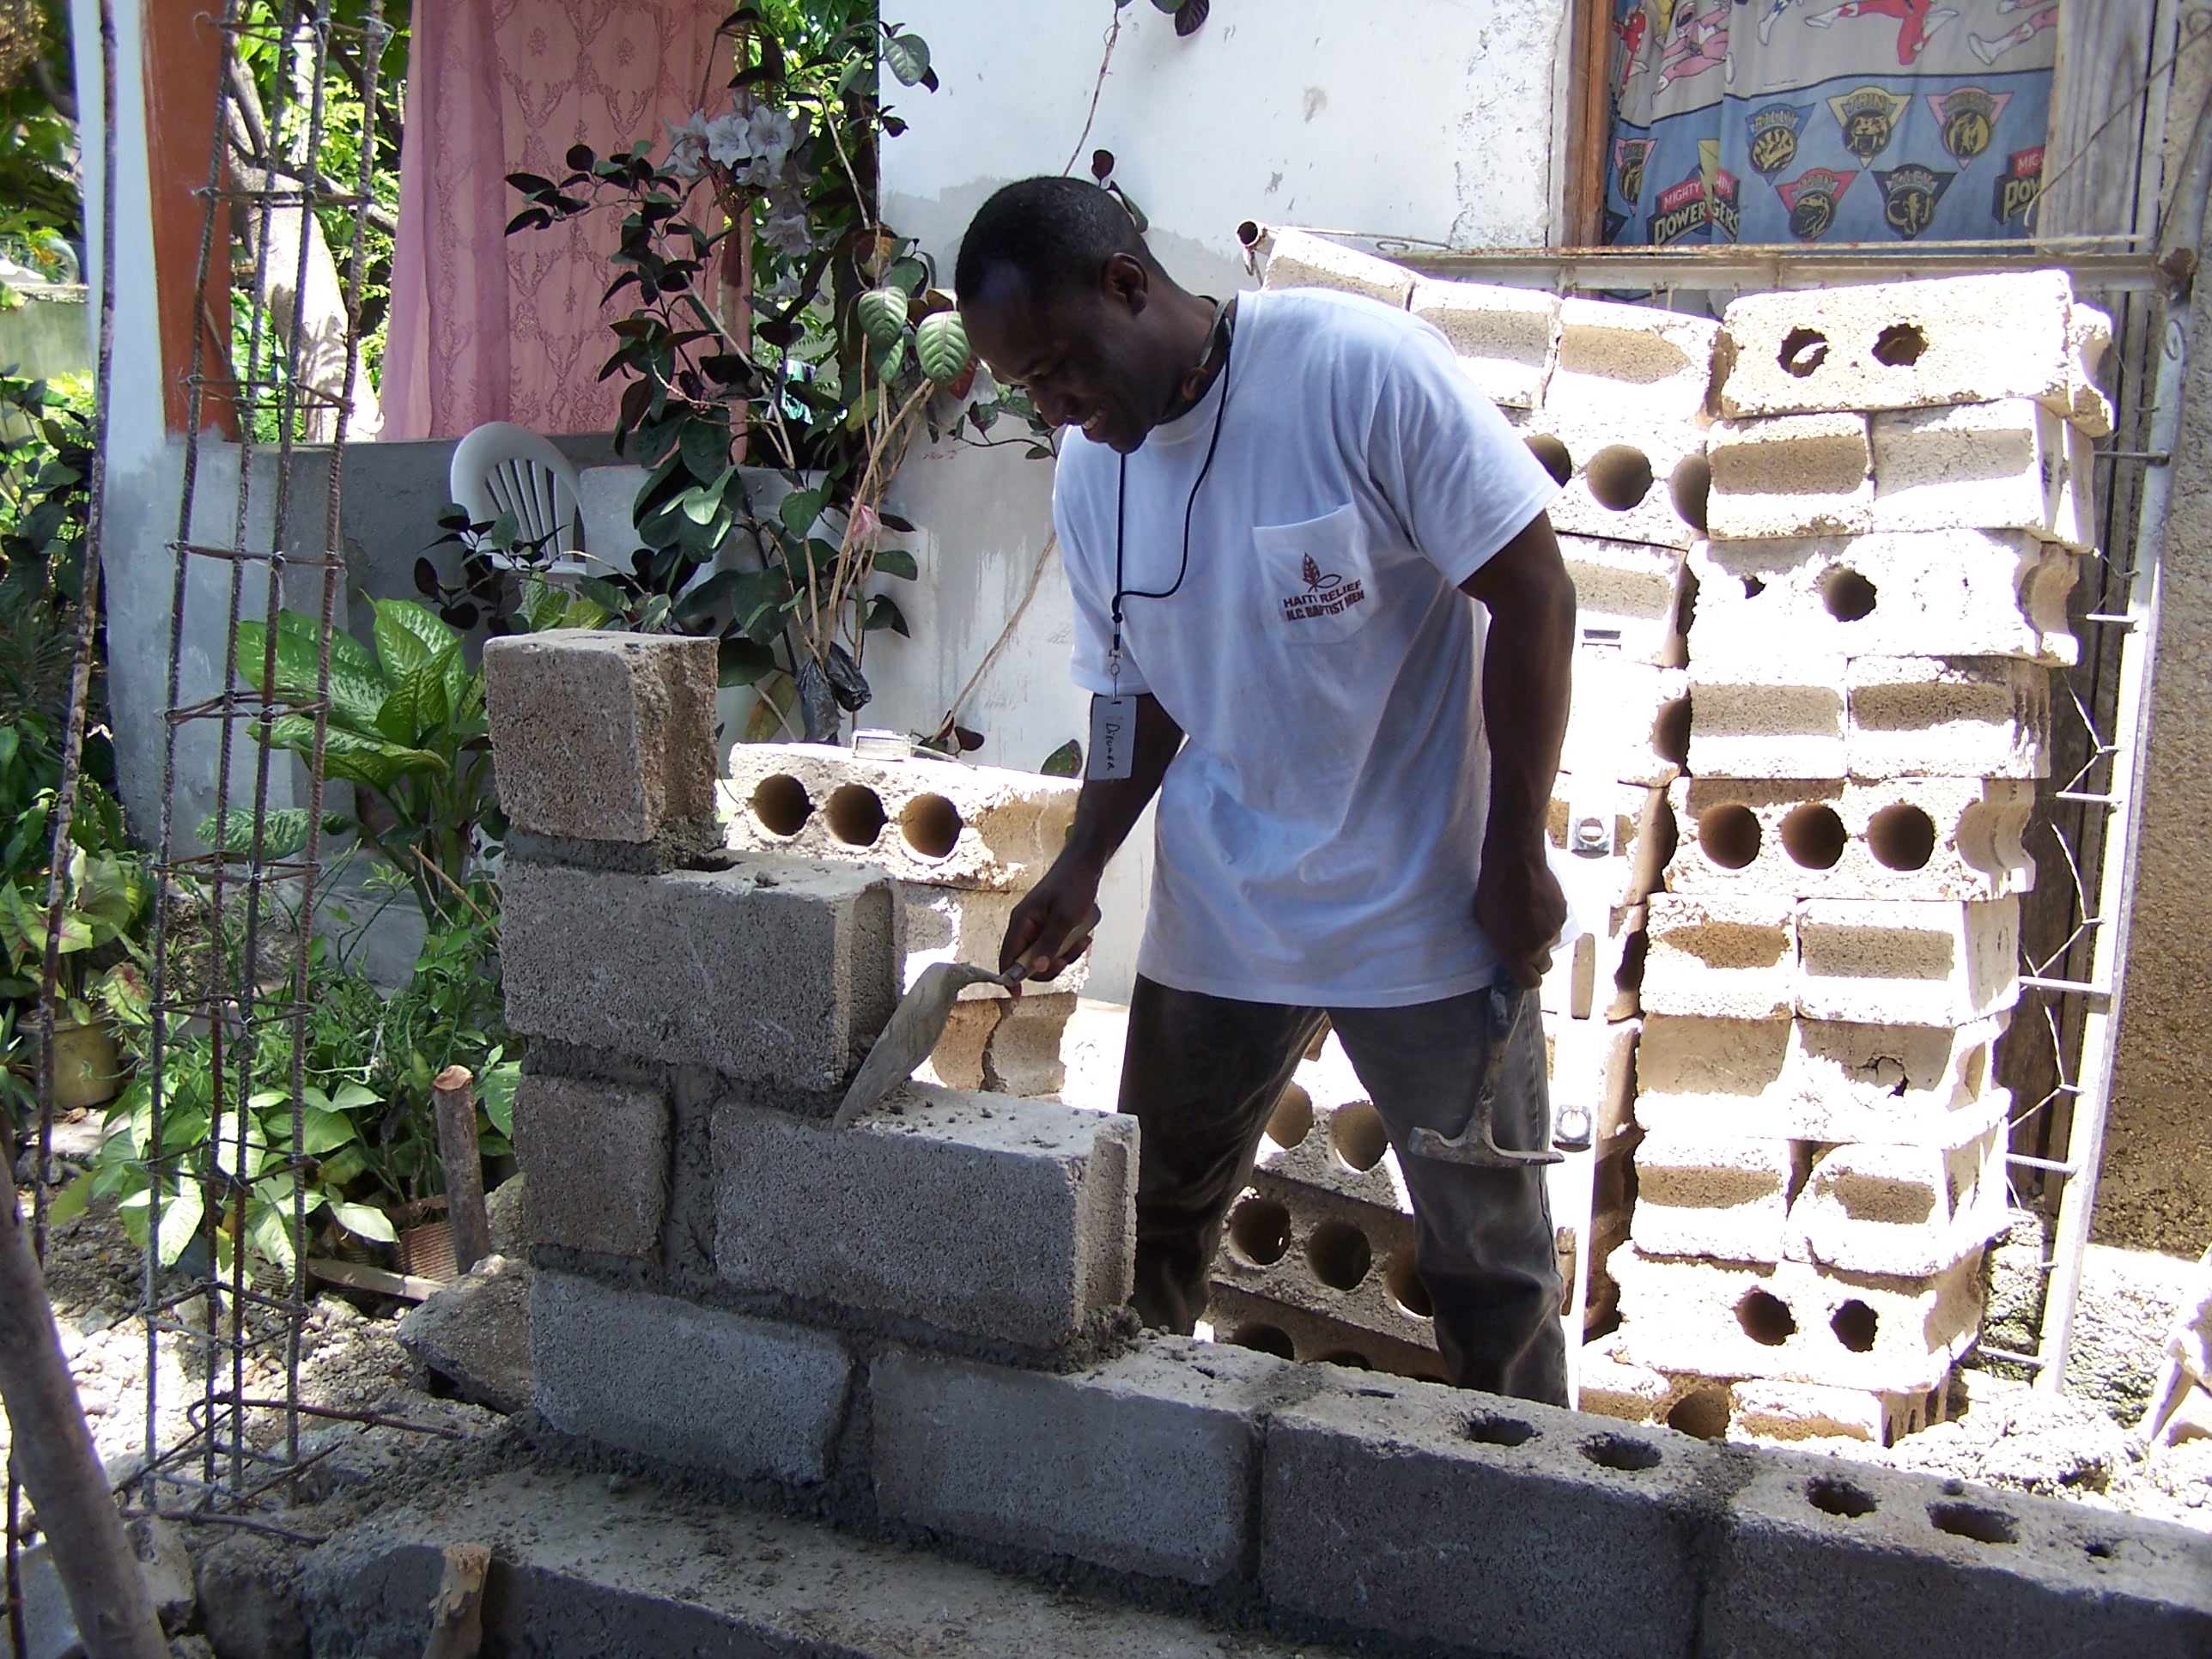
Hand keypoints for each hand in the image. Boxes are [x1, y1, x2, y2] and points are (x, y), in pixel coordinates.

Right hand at [999, 853, 1104, 985]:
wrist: (1085, 864)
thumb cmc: (1074, 886)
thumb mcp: (1065, 918)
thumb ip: (1049, 944)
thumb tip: (1036, 969)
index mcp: (1021, 922)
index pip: (1007, 958)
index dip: (1010, 978)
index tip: (1018, 995)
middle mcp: (1025, 926)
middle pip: (1027, 962)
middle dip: (1048, 965)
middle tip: (1067, 957)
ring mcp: (1037, 926)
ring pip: (1044, 956)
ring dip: (1063, 955)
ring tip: (1082, 942)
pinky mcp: (1050, 925)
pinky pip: (1054, 946)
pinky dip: (1068, 947)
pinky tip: (1084, 937)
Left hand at [1475, 833, 1567, 989]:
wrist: (1516, 863)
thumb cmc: (1492, 891)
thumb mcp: (1485, 922)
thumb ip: (1500, 942)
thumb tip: (1506, 947)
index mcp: (1516, 953)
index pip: (1530, 982)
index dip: (1527, 977)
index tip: (1523, 970)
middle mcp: (1538, 946)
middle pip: (1544, 966)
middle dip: (1536, 960)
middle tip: (1525, 944)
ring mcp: (1554, 929)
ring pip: (1551, 943)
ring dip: (1542, 936)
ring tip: (1529, 916)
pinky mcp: (1564, 913)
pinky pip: (1557, 924)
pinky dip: (1549, 918)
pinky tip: (1537, 902)